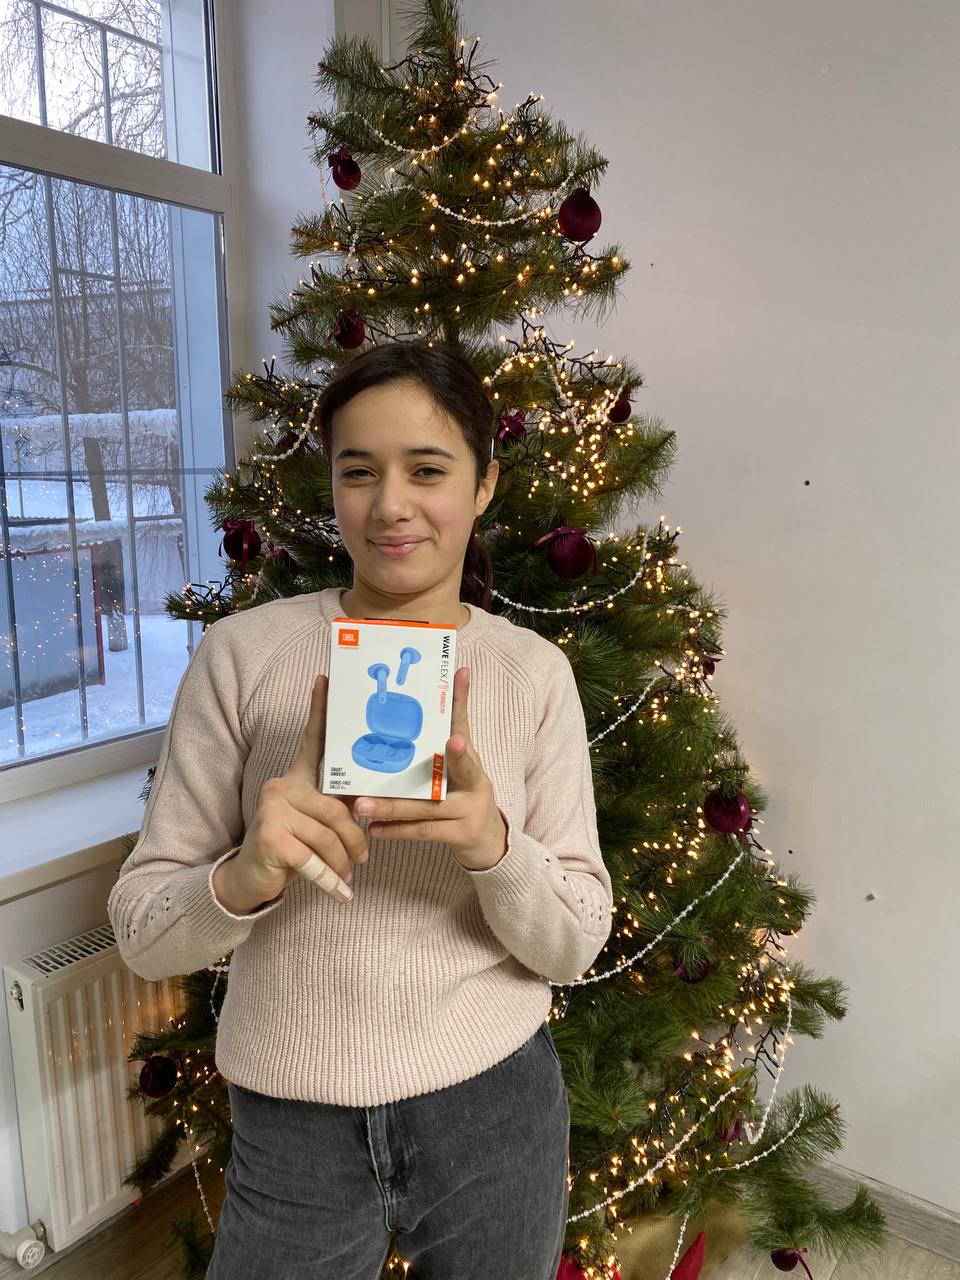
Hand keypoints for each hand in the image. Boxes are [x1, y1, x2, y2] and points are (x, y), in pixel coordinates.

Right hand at [231, 674, 367, 905]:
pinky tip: (341, 894)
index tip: (325, 679)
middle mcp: (282, 786)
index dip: (320, 710)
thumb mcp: (314, 821)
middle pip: (338, 809)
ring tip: (350, 875)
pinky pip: (313, 860)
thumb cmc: (291, 845)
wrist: (250, 877)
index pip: (311, 740)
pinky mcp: (271, 836)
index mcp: (296, 777)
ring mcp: (274, 809)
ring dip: (345, 862)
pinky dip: (330, 880)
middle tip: (364, 858)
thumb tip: (372, 800)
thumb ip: (335, 804)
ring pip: (329, 836)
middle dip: (356, 839)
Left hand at [355, 666, 507, 870]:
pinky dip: (397, 830)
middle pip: (443, 778)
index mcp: (473, 762)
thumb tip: (459, 672)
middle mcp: (476, 786)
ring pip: (425, 809)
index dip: (461, 719)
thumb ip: (454, 726)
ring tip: (360, 805)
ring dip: (390, 807)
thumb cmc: (468, 791)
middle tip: (388, 762)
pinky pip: (423, 832)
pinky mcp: (461, 836)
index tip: (454, 731)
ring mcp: (469, 813)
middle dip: (418, 766)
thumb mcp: (465, 761)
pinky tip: (373, 829)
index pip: (465, 732)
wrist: (491, 840)